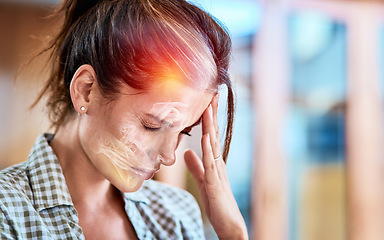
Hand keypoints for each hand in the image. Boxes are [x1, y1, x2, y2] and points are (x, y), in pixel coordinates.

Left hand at [184, 94, 247, 239]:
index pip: (210, 135)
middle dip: (212, 115)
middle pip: (214, 134)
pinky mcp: (216, 183)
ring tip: (208, 108)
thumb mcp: (204, 181)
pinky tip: (205, 137)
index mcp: (214, 161)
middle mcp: (218, 162)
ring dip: (210, 126)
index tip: (206, 101)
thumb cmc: (218, 203)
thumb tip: (187, 152)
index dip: (208, 119)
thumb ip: (196, 166)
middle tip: (212, 94)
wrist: (229, 224)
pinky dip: (208, 149)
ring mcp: (218, 171)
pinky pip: (211, 163)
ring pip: (213, 144)